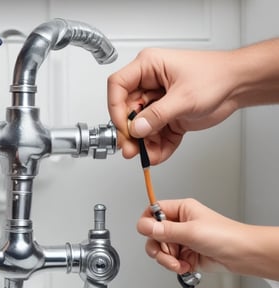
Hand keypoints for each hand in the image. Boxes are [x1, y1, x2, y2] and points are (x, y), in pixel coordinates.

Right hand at [107, 48, 239, 163]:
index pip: (118, 85)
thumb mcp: (184, 97)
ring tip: (148, 155)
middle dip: (130, 133)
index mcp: (149, 67)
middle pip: (126, 111)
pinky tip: (159, 154)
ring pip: (140, 127)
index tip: (123, 126)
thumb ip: (158, 115)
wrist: (238, 85)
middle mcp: (149, 84)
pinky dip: (157, 147)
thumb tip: (137, 128)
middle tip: (131, 148)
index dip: (115, 107)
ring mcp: (157, 101)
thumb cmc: (217, 76)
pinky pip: (155, 135)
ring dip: (144, 144)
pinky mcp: (166, 116)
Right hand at [136, 198, 244, 274]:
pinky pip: (170, 261)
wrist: (244, 255)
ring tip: (178, 263)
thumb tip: (144, 227)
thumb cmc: (227, 236)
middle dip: (158, 247)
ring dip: (166, 260)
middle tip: (167, 252)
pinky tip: (185, 266)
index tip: (150, 233)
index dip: (148, 222)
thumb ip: (165, 230)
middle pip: (153, 234)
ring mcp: (182, 240)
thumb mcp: (191, 231)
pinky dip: (174, 266)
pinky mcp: (185, 255)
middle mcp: (179, 224)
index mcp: (181, 210)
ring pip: (160, 250)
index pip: (154, 211)